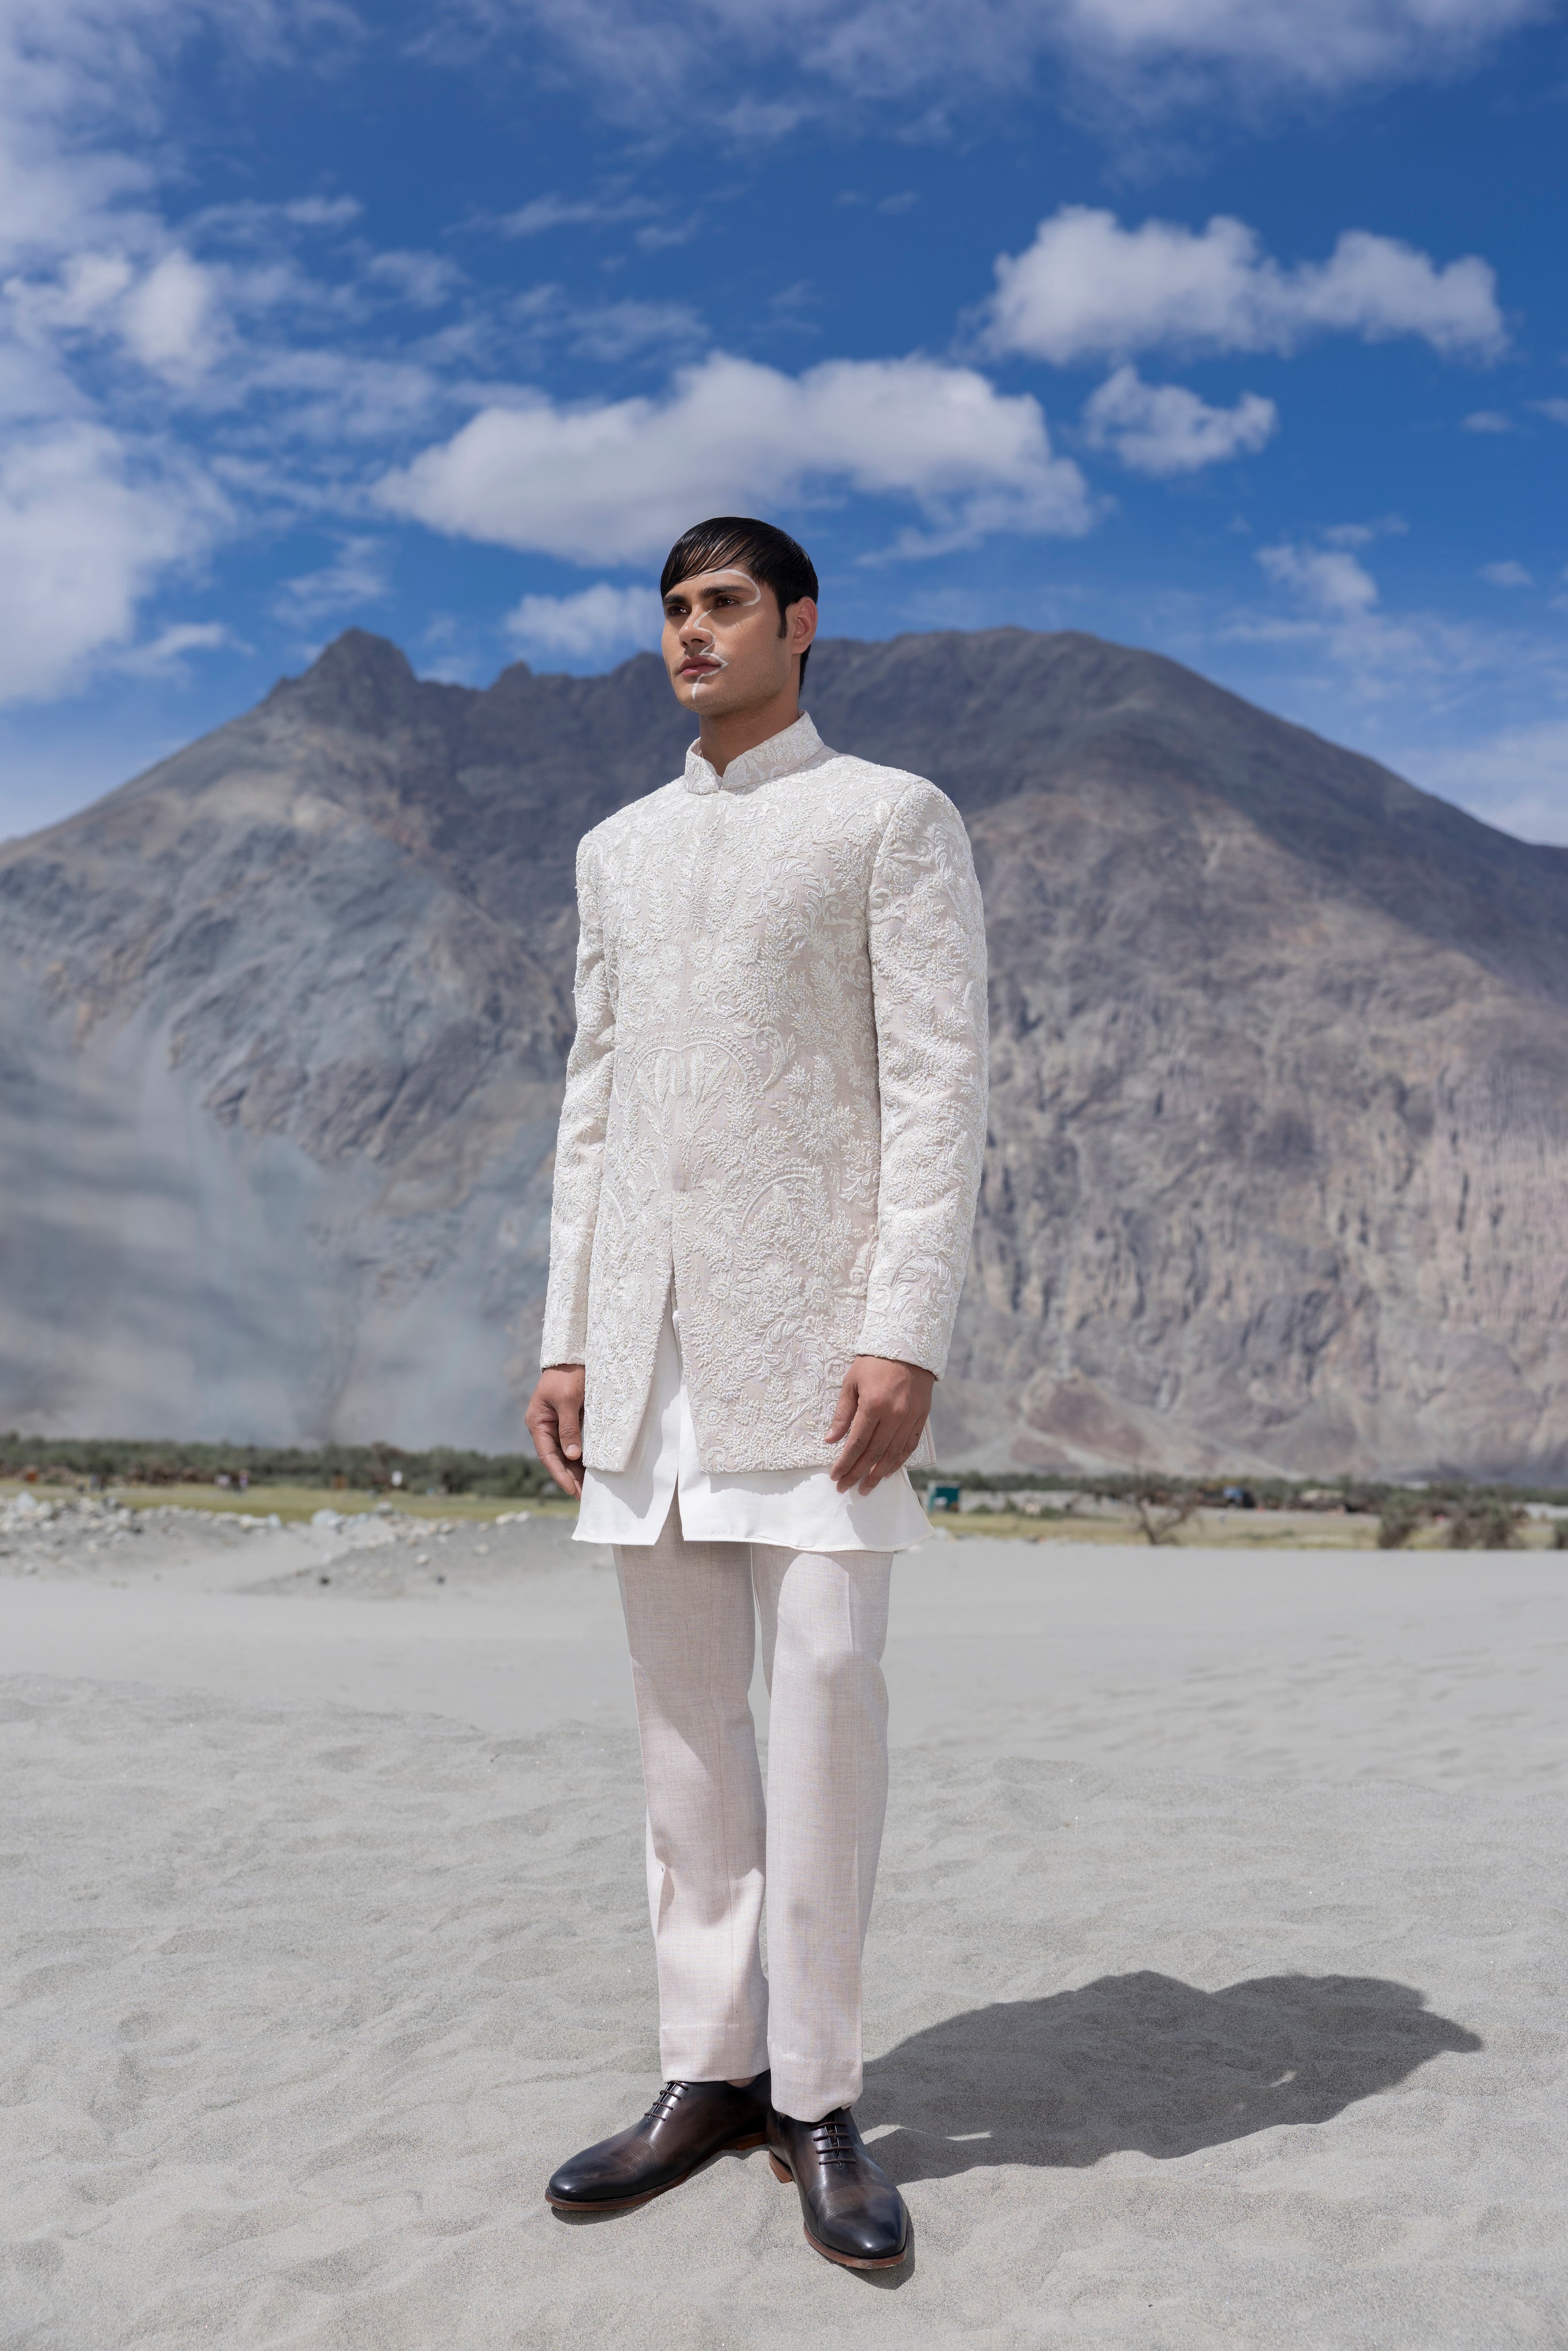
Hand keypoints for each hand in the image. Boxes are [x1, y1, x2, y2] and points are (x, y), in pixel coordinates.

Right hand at [526, 1365, 586, 1497]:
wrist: (573, 1355)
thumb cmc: (568, 1375)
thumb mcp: (568, 1401)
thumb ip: (569, 1428)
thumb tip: (573, 1456)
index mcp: (538, 1422)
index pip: (548, 1456)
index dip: (560, 1475)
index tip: (573, 1490)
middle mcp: (545, 1427)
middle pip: (557, 1458)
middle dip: (570, 1477)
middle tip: (585, 1497)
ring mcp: (557, 1425)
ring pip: (566, 1454)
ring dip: (576, 1470)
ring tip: (590, 1489)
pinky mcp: (570, 1421)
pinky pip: (574, 1444)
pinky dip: (582, 1457)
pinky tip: (591, 1469)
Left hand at [827, 1356, 934, 1494]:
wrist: (909, 1347)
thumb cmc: (874, 1363)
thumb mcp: (851, 1382)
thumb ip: (842, 1413)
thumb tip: (831, 1439)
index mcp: (873, 1405)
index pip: (856, 1443)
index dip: (845, 1463)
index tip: (835, 1476)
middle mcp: (894, 1415)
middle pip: (874, 1454)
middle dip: (858, 1473)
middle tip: (846, 1488)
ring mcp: (910, 1418)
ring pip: (893, 1454)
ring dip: (879, 1474)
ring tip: (867, 1487)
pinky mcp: (922, 1417)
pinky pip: (910, 1446)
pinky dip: (899, 1462)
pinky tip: (888, 1472)